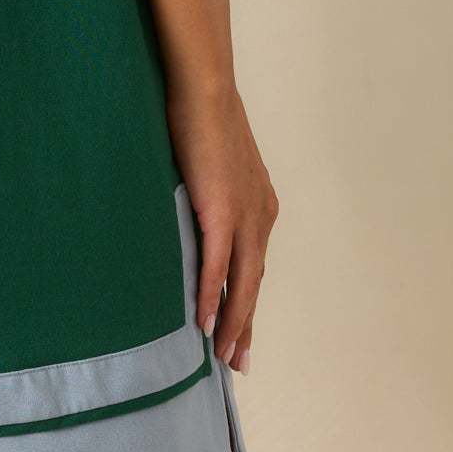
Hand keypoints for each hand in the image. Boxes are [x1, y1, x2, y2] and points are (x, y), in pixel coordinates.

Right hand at [165, 79, 278, 373]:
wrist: (205, 89)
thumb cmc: (201, 115)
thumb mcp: (212, 162)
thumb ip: (209, 190)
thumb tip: (191, 208)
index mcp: (260, 204)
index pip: (254, 264)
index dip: (247, 298)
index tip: (240, 331)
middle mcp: (261, 216)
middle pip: (254, 281)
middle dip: (246, 324)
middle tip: (238, 362)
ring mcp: (245, 215)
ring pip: (242, 282)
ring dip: (234, 321)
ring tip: (225, 355)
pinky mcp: (223, 211)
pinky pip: (218, 264)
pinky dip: (213, 295)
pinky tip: (205, 322)